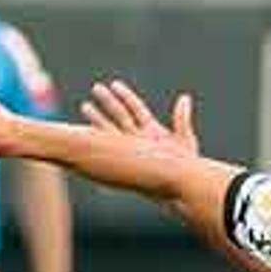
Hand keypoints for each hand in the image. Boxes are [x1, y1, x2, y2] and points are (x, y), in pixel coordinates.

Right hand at [81, 80, 199, 159]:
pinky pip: (109, 148)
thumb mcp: (184, 139)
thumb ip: (181, 119)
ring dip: (98, 118)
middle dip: (108, 101)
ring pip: (111, 130)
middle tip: (96, 87)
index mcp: (152, 130)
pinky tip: (86, 132)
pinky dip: (98, 140)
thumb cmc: (185, 166)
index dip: (126, 96)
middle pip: (121, 115)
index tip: (115, 84)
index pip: (136, 108)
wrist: (180, 188)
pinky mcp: (125, 162)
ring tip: (85, 106)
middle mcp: (139, 138)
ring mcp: (131, 149)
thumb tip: (185, 97)